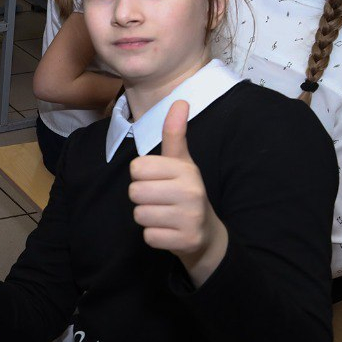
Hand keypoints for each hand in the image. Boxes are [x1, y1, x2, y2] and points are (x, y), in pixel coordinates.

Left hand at [128, 100, 227, 285]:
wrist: (207, 234)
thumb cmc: (185, 191)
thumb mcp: (181, 162)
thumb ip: (175, 133)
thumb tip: (180, 100)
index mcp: (186, 169)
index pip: (137, 167)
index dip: (142, 175)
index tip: (158, 180)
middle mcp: (191, 191)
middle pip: (135, 192)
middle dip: (142, 198)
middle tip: (160, 200)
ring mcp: (190, 217)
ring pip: (139, 214)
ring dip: (148, 217)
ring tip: (165, 215)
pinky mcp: (186, 241)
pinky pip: (148, 236)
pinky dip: (154, 236)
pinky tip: (169, 231)